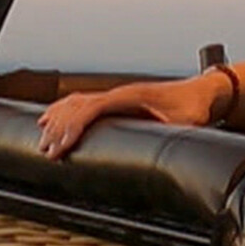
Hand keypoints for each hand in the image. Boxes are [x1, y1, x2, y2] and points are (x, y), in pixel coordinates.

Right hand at [33, 75, 227, 160]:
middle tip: (47, 151)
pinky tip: (50, 117)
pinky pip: (83, 102)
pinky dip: (63, 110)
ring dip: (57, 119)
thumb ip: (170, 136)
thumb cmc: (193, 107)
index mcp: (131, 97)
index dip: (73, 126)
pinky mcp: (118, 100)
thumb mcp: (184, 124)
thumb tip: (162, 152)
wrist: (202, 92)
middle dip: (59, 129)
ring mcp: (117, 95)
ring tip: (42, 139)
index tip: (61, 146)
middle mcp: (120, 93)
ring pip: (77, 102)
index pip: (93, 108)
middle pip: (78, 106)